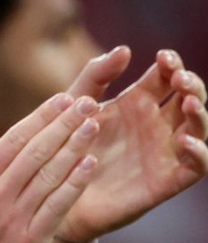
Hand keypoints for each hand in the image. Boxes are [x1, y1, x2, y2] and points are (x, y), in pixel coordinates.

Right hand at [0, 94, 100, 242]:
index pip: (14, 139)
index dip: (42, 117)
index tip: (64, 98)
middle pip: (36, 152)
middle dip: (65, 124)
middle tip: (89, 103)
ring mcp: (13, 219)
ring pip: (50, 176)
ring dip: (75, 147)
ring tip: (94, 125)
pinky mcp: (31, 242)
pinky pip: (57, 207)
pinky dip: (75, 183)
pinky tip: (90, 164)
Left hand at [55, 48, 207, 242]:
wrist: (50, 192)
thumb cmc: (62, 146)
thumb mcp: (75, 104)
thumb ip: (96, 76)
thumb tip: (124, 49)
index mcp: (136, 103)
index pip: (166, 76)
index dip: (171, 64)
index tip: (163, 57)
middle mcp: (155, 125)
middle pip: (189, 98)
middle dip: (191, 84)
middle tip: (179, 78)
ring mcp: (162, 152)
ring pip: (198, 129)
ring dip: (200, 114)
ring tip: (188, 102)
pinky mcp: (164, 181)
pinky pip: (195, 167)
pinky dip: (199, 153)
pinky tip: (184, 140)